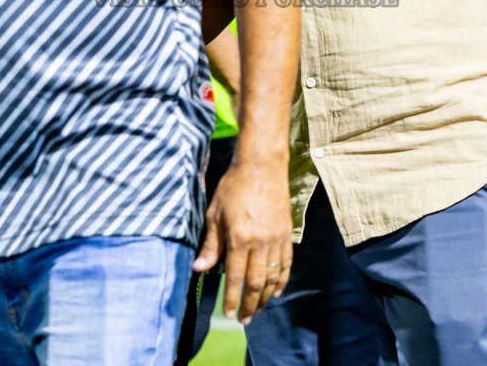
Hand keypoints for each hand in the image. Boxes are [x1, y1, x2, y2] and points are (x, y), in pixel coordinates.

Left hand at [192, 158, 291, 324]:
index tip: (229, 313)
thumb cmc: (234, 187)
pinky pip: (286, 263)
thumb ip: (211, 244)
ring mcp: (276, 239)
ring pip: (272, 276)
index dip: (232, 298)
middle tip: (245, 320)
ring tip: (258, 309)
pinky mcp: (286, 233)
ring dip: (265, 296)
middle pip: (256, 282)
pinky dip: (282, 279)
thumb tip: (199, 269)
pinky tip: (276, 290)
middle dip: (250, 304)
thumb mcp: (215, 214)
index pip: (235, 277)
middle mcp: (260, 243)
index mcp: (239, 238)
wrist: (262, 166)